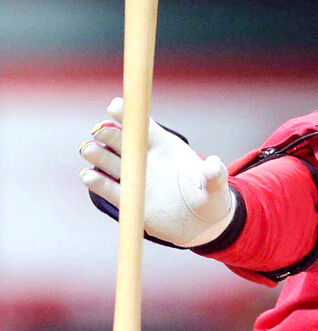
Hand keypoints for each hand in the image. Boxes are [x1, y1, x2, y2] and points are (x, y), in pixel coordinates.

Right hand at [79, 97, 235, 247]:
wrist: (202, 225)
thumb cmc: (210, 198)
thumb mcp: (216, 188)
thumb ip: (214, 175)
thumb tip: (214, 164)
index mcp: (165, 147)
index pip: (144, 126)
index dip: (129, 115)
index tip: (114, 104)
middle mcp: (145, 159)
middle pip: (122, 141)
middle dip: (109, 134)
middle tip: (100, 132)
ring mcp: (135, 179)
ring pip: (109, 161)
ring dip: (96, 154)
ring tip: (88, 149)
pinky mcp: (129, 200)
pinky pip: (108, 188)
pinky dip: (96, 182)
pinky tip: (88, 176)